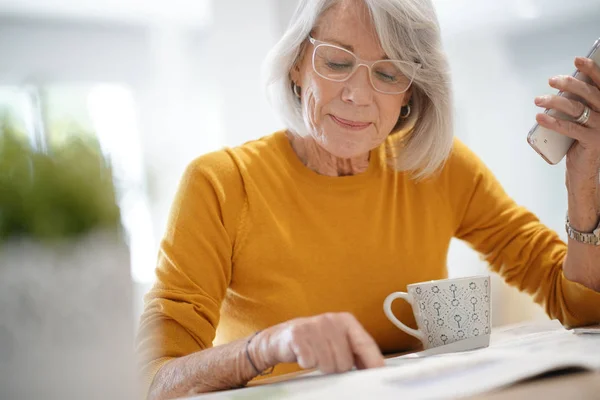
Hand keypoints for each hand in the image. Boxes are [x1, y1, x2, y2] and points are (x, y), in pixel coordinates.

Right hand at [250, 312, 384, 374]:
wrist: (283, 337)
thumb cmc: (316, 341)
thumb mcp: (340, 341)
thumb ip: (358, 352)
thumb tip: (378, 369)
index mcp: (347, 321)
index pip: (366, 344)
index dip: (373, 362)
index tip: (380, 375)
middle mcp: (332, 320)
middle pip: (345, 361)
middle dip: (338, 367)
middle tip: (327, 358)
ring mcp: (314, 325)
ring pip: (328, 365)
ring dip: (322, 367)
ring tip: (316, 356)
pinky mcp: (298, 334)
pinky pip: (310, 362)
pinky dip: (307, 363)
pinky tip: (304, 355)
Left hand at [534, 57, 599, 178]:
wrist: (585, 168)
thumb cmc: (581, 139)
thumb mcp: (583, 118)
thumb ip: (579, 103)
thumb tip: (562, 84)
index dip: (592, 69)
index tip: (577, 59)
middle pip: (588, 93)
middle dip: (568, 83)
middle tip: (551, 80)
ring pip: (576, 109)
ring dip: (554, 101)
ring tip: (538, 100)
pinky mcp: (592, 141)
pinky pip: (570, 128)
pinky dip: (553, 121)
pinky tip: (540, 117)